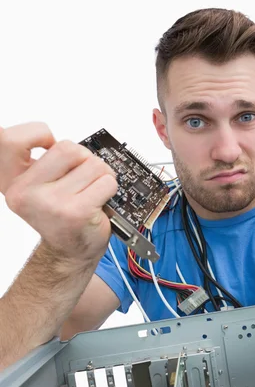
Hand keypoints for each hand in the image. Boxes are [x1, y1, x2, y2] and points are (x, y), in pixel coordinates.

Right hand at [1, 122, 117, 260]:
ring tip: (91, 192)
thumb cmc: (60, 216)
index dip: (36, 133)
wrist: (68, 253)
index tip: (49, 144)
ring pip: (93, 163)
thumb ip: (44, 162)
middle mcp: (25, 193)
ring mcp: (51, 203)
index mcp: (13, 182)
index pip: (11, 139)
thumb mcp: (39, 187)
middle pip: (68, 148)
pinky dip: (110, 189)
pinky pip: (107, 182)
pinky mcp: (76, 212)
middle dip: (84, 159)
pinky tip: (99, 202)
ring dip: (100, 176)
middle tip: (81, 179)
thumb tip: (59, 138)